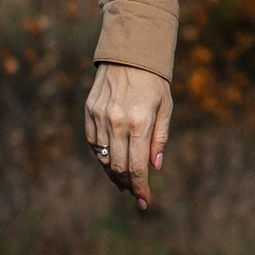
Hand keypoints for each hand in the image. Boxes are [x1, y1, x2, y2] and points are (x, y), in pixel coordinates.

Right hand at [85, 65, 172, 211]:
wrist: (128, 53)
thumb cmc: (153, 81)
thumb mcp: (166, 107)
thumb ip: (160, 138)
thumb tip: (154, 166)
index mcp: (139, 122)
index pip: (136, 166)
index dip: (140, 187)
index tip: (145, 201)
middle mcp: (116, 122)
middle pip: (118, 167)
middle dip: (128, 185)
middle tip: (136, 194)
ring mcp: (100, 118)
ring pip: (104, 158)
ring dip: (114, 174)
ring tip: (124, 183)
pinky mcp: (89, 113)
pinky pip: (94, 144)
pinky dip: (103, 157)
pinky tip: (112, 163)